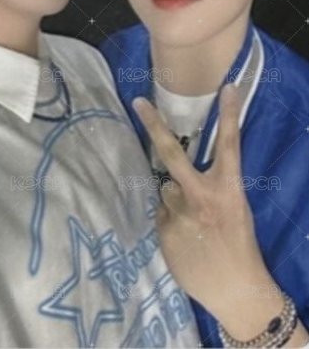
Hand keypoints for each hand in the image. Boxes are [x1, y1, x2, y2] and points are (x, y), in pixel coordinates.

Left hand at [133, 84, 281, 328]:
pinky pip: (161, 215)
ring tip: (193, 225)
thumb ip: (210, 189)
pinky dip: (170, 221)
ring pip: (166, 191)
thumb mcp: (235, 210)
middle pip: (172, 154)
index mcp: (227, 189)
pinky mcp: (164, 233)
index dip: (229, 115)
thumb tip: (174, 179)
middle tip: (138, 102)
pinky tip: (185, 239)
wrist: (237, 291)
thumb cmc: (239, 247)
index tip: (228, 87)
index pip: (230, 145)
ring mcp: (179, 215)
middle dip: (154, 125)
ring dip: (174, 200)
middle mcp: (200, 197)